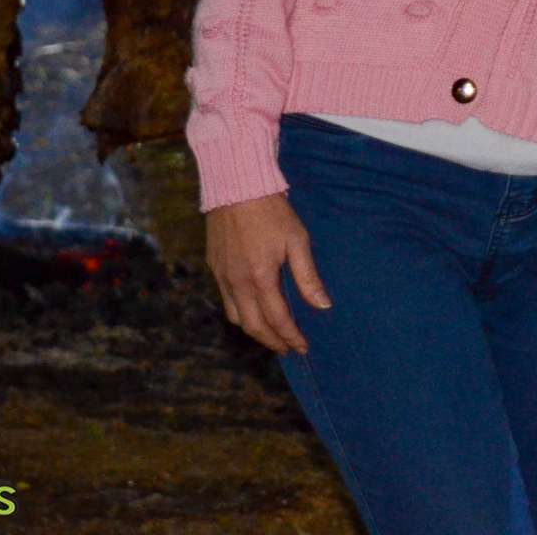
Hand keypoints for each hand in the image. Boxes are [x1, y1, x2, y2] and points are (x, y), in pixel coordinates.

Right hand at [206, 192, 330, 353]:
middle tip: (288, 348)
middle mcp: (237, 283)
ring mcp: (222, 277)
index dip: (291, 337)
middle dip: (273, 341)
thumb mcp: (297, 241)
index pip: (277, 319)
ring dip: (255, 331)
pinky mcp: (214, 268)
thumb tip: (323, 306)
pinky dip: (240, 314)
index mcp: (260, 278)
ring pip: (236, 318)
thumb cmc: (273, 212)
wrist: (237, 188)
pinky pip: (226, 301)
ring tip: (272, 335)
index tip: (303, 347)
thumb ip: (308, 277)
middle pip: (254, 327)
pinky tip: (253, 311)